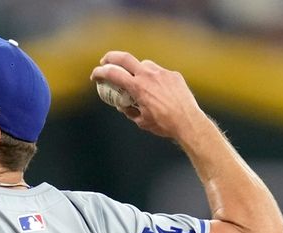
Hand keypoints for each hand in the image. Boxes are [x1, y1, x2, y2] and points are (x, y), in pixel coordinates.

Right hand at [90, 51, 208, 141]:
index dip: (100, 73)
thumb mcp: (141, 121)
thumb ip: (129, 110)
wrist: (188, 122)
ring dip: (136, 70)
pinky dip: (153, 79)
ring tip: (136, 81)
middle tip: (105, 62)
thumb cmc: (164, 124)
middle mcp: (148, 75)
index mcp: (137, 87)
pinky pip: (159, 73)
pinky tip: (157, 90)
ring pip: (144, 65)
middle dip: (111, 57)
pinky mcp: (173, 75)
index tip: (94, 76)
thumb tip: (123, 105)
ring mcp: (162, 73)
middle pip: (125, 58)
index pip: (112, 73)